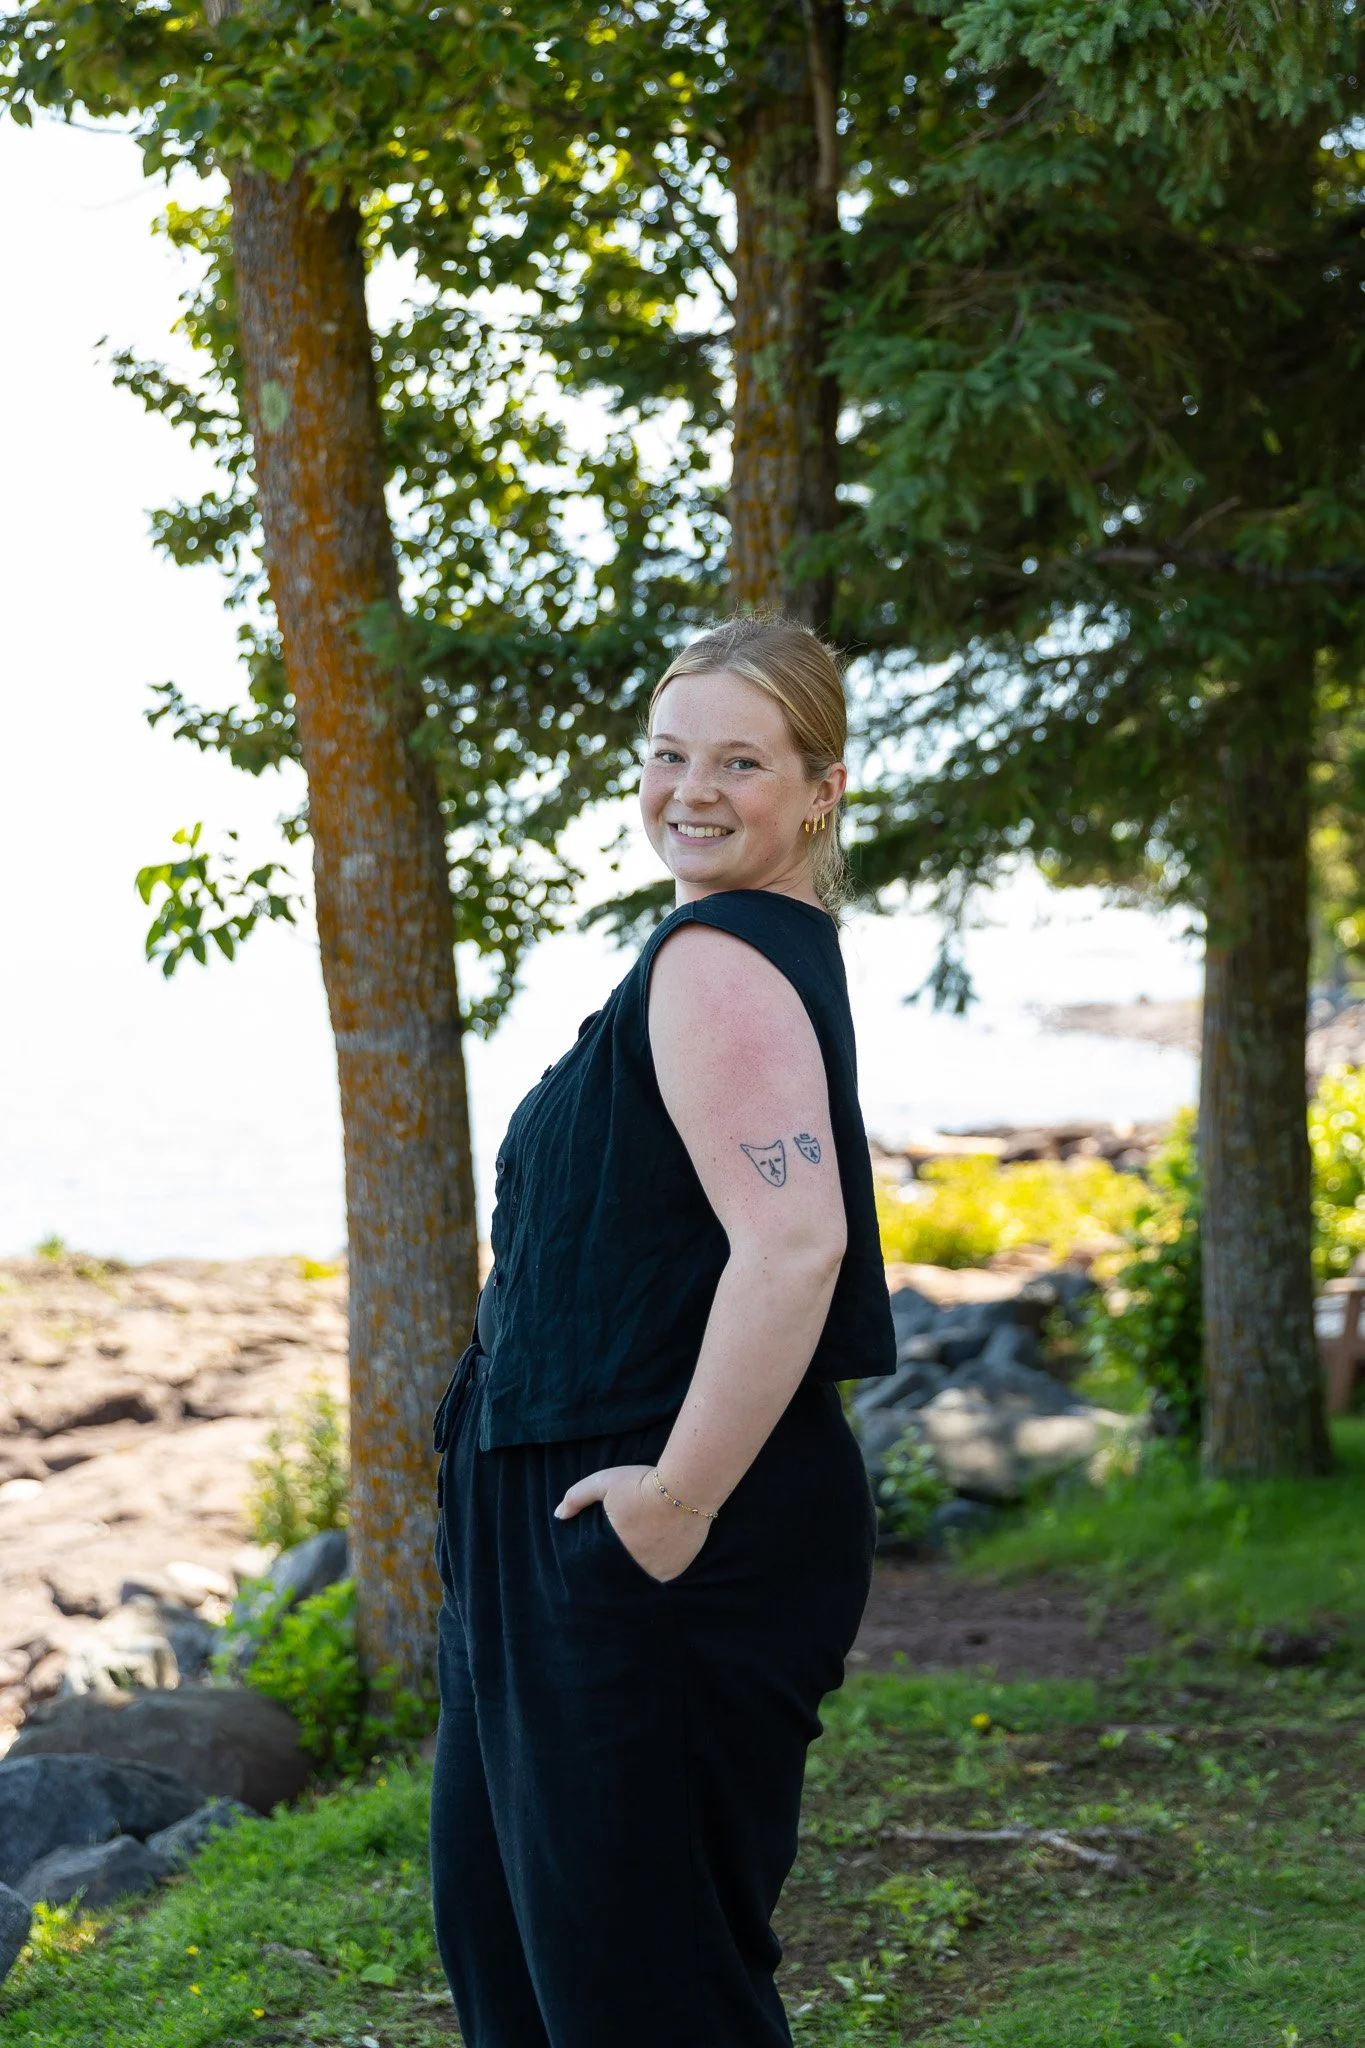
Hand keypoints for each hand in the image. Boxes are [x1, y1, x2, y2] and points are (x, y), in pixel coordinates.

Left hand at [554, 1463, 712, 1582]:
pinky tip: (661, 1550)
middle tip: (626, 1547)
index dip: (601, 1559)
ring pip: (642, 1576)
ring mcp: (658, 1573)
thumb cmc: (642, 1484)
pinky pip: (663, 1574)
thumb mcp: (603, 1482)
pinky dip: (660, 1566)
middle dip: (621, 1564)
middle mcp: (635, 1569)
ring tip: (645, 1548)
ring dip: (641, 1566)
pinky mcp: (677, 1570)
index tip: (605, 1548)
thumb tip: (558, 1515)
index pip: (599, 1566)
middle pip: (622, 1573)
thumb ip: (577, 1497)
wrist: (688, 1487)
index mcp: (613, 1553)